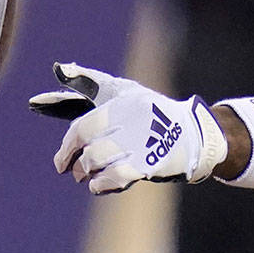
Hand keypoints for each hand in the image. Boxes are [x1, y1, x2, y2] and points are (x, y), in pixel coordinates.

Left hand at [29, 62, 226, 194]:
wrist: (195, 135)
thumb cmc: (150, 110)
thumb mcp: (123, 90)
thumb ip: (89, 82)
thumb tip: (58, 68)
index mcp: (123, 102)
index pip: (84, 125)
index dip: (66, 145)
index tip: (59, 162)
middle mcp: (132, 120)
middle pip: (87, 142)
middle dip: (72, 159)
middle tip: (71, 170)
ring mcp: (141, 142)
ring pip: (98, 158)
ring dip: (86, 170)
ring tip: (85, 175)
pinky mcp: (151, 162)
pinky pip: (117, 175)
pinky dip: (102, 183)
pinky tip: (98, 184)